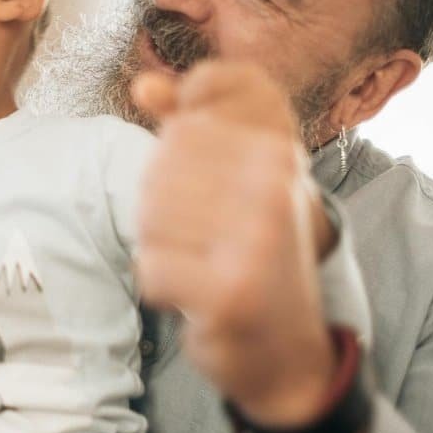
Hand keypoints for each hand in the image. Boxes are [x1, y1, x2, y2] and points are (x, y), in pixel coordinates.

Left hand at [132, 61, 336, 427]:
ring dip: (162, 246)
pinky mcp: (230, 292)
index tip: (212, 188)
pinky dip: (162, 286)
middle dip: (164, 207)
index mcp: (281, 150)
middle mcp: (275, 186)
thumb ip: (188, 123)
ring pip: (149, 217)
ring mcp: (256, 240)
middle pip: (160, 166)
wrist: (289, 349)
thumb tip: (143, 83)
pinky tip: (197, 294)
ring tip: (202, 262)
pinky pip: (151, 268)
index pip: (189, 116)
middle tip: (204, 238)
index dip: (177, 150)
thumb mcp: (238, 177)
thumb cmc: (256, 251)